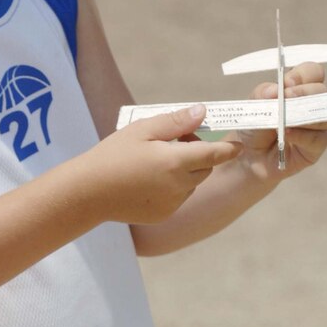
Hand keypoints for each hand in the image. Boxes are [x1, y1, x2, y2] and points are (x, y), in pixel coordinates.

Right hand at [84, 106, 241, 224]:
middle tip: (177, 139)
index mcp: (175, 162)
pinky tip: (149, 178)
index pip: (213, 154)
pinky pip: (179, 197)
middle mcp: (178, 186)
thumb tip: (202, 112)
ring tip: (159, 158)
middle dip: (200, 153)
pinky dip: (175, 186)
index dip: (228, 149)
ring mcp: (172, 203)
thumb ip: (175, 121)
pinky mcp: (163, 214)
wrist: (88, 192)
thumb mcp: (142, 129)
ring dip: (187, 170)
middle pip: (205, 167)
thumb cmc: (113, 154)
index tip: (237, 145)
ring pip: (193, 183)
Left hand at [233, 62, 326, 180]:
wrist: (251, 154)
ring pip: (321, 114)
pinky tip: (286, 134)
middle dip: (303, 92)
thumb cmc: (257, 123)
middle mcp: (313, 103)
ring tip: (281, 120)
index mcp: (300, 87)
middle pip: (322, 90)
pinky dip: (300, 134)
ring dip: (299, 115)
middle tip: (286, 97)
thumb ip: (263, 94)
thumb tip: (276, 89)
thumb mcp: (254, 104)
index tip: (286, 82)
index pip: (313, 72)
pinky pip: (316, 138)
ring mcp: (318, 125)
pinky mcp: (317, 146)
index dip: (302, 74)